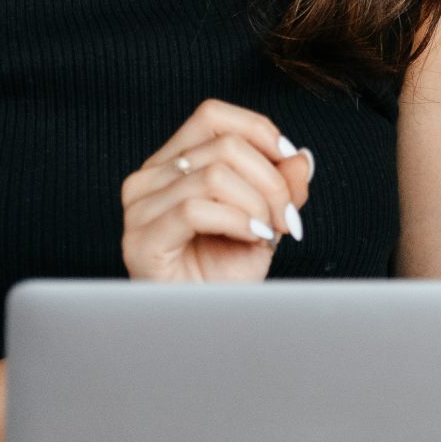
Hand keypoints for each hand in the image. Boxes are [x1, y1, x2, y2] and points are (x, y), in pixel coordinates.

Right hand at [120, 100, 315, 281]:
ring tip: (270, 233)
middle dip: (271, 180)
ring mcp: (138, 209)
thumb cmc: (225, 275)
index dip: (259, 130)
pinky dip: (237, 221)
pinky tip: (253, 239)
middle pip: (224, 145)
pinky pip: (195, 209)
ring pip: (213, 175)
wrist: (207, 325)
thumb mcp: (265, 220)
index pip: (213, 116)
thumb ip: (281, 186)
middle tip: (286, 217)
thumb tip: (302, 157)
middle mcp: (149, 178)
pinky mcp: (140, 239)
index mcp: (172, 163)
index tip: (290, 162)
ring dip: (258, 205)